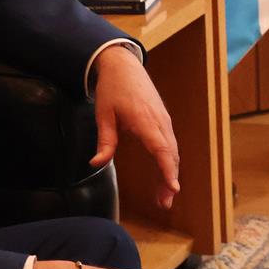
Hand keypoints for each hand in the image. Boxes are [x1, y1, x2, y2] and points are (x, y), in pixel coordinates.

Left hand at [89, 44, 179, 208]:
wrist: (124, 65)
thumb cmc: (113, 88)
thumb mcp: (103, 115)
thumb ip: (104, 141)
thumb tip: (96, 163)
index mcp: (145, 120)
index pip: (162, 149)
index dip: (168, 170)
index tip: (173, 188)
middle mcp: (159, 121)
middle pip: (171, 154)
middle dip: (170, 179)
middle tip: (164, 203)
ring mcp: (163, 119)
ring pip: (172, 150)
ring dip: (171, 171)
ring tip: (164, 194)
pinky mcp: (162, 119)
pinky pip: (170, 142)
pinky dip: (170, 160)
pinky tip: (165, 173)